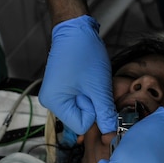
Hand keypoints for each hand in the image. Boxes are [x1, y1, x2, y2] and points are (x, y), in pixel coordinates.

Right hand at [40, 15, 116, 134]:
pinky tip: (89, 80)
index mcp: (55, 103)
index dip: (95, 113)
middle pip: (81, 119)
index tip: (97, 95)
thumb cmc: (83, 52)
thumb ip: (105, 112)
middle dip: (94, 105)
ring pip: (83, 109)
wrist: (75, 29)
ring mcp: (57, 95)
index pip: (82, 125)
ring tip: (92, 81)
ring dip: (93, 99)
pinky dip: (89, 93)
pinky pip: (80, 100)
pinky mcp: (63, 89)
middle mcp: (52, 102)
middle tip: (96, 86)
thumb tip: (111, 133)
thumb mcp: (98, 86)